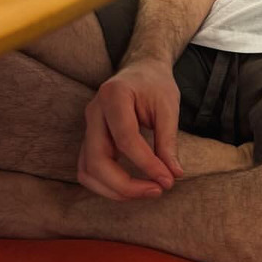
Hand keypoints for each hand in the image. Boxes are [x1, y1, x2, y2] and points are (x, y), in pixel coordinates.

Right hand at [78, 58, 187, 199]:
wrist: (141, 69)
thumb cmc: (156, 84)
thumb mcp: (168, 106)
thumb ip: (168, 140)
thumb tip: (173, 175)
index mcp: (113, 95)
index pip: (125, 139)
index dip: (147, 164)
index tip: (169, 180)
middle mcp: (93, 112)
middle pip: (97, 160)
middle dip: (126, 185)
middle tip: (158, 190)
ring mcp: (87, 127)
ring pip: (87, 171)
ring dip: (114, 190)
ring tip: (147, 191)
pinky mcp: (89, 140)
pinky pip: (89, 170)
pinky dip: (107, 186)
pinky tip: (133, 187)